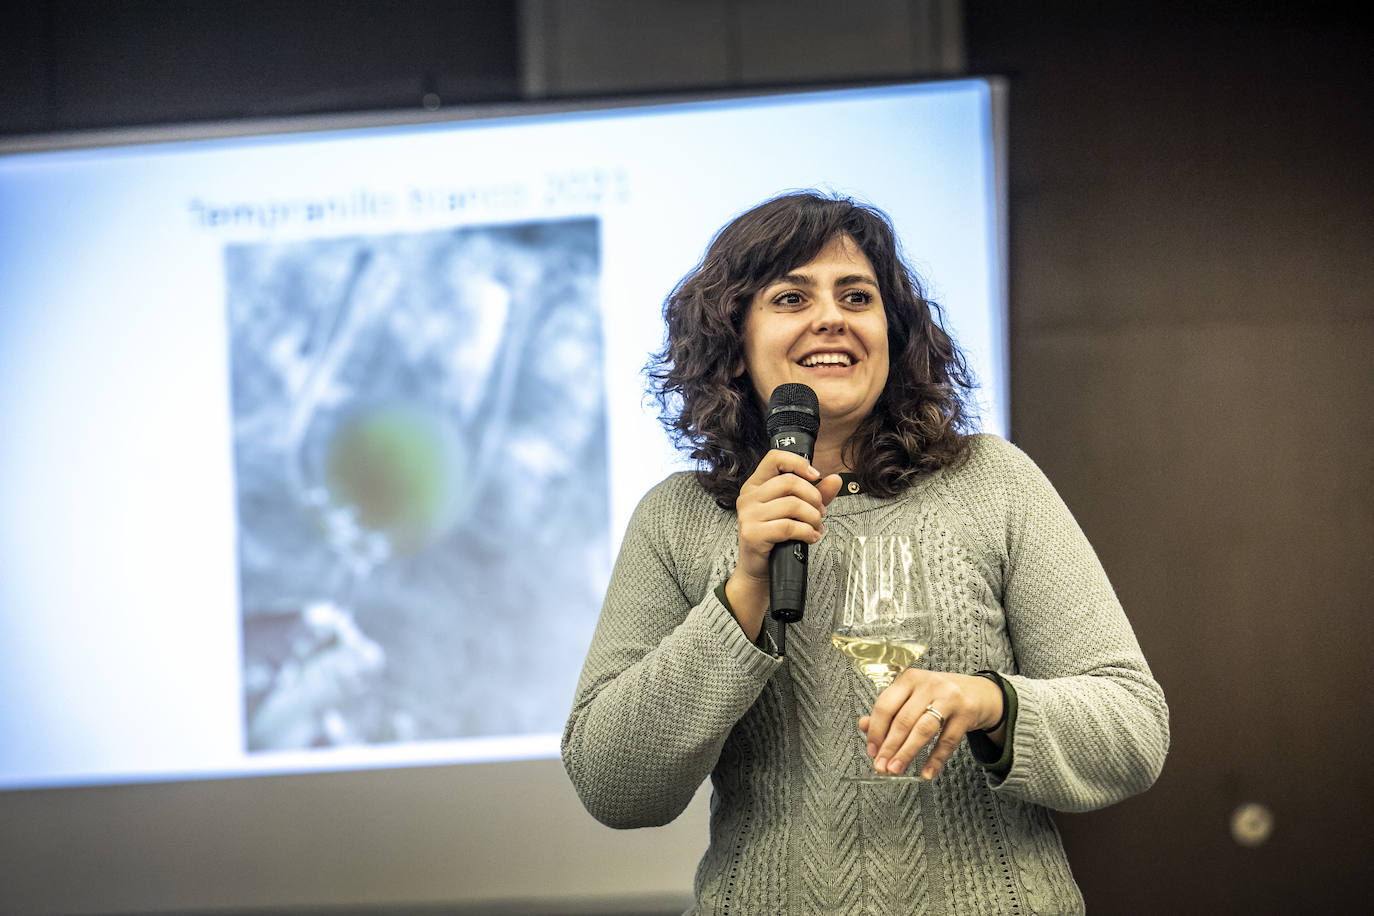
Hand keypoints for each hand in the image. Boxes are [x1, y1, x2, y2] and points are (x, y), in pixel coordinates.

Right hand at [724, 450, 842, 638]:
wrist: (758, 570)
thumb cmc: (775, 538)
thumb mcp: (796, 512)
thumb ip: (816, 494)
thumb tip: (835, 479)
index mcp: (755, 485)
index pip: (774, 458)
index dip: (798, 463)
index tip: (816, 476)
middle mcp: (748, 496)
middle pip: (789, 482)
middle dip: (813, 497)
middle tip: (820, 512)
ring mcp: (748, 515)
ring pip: (792, 504)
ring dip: (813, 517)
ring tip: (816, 527)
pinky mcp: (753, 534)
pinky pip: (789, 526)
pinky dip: (807, 532)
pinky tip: (811, 537)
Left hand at [858, 669, 1004, 779]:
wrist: (980, 693)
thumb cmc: (939, 696)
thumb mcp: (913, 697)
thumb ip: (889, 710)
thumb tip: (863, 725)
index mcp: (909, 679)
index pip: (885, 705)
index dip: (876, 730)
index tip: (871, 751)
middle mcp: (928, 685)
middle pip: (903, 720)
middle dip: (889, 747)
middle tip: (881, 766)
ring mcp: (949, 698)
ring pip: (923, 729)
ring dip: (907, 752)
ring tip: (896, 769)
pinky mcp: (966, 713)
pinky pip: (948, 741)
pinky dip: (935, 759)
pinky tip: (926, 773)